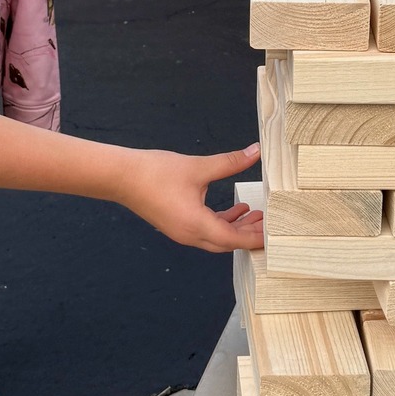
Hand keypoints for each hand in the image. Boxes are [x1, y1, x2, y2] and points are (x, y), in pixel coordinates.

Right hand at [118, 143, 264, 251]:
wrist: (121, 176)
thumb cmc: (155, 173)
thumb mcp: (198, 166)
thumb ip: (230, 162)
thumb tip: (255, 152)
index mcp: (196, 224)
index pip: (233, 239)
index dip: (255, 237)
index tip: (274, 233)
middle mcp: (189, 235)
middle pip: (227, 243)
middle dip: (249, 234)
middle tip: (270, 221)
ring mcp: (182, 232)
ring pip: (216, 238)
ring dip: (236, 228)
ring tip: (256, 213)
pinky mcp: (176, 225)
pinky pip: (205, 231)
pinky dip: (221, 222)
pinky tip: (234, 209)